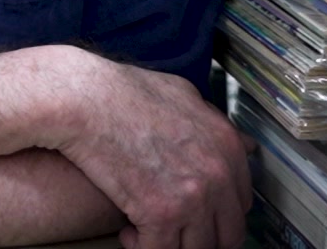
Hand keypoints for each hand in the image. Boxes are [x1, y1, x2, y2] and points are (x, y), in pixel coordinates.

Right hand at [46, 50, 249, 248]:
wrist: (85, 100)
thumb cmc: (121, 92)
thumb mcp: (181, 94)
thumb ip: (211, 120)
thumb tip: (235, 138)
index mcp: (227, 147)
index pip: (241, 203)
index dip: (216, 214)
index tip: (195, 216)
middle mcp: (219, 175)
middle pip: (227, 234)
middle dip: (199, 237)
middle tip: (173, 231)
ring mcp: (194, 197)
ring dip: (172, 245)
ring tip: (147, 232)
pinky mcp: (162, 214)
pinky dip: (143, 247)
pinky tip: (129, 233)